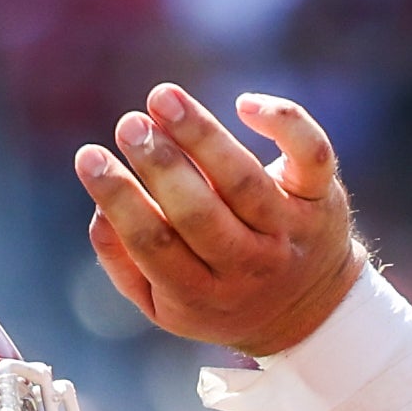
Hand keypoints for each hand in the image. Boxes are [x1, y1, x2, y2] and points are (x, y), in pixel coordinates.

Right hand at [79, 83, 361, 357]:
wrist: (312, 311)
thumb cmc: (218, 292)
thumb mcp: (166, 303)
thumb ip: (123, 264)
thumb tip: (100, 211)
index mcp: (200, 293)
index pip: (155, 244)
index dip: (119, 199)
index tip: (89, 155)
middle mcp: (248, 266)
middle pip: (200, 214)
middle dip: (161, 166)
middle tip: (130, 126)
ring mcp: (288, 232)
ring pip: (244, 182)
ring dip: (202, 135)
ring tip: (163, 99)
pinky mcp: (321, 198)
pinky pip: (311, 156)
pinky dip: (283, 123)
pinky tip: (245, 105)